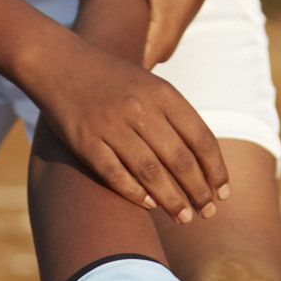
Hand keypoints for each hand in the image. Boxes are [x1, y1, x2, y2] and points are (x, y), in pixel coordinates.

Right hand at [24, 36, 229, 223]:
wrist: (58, 63)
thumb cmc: (111, 79)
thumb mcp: (148, 86)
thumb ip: (173, 116)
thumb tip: (202, 161)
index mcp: (162, 93)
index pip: (200, 139)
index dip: (215, 170)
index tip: (222, 192)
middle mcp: (139, 109)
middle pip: (180, 160)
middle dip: (198, 191)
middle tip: (208, 213)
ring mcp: (111, 125)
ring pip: (151, 172)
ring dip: (171, 200)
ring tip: (184, 218)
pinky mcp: (85, 141)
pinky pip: (115, 175)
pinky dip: (135, 193)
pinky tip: (149, 205)